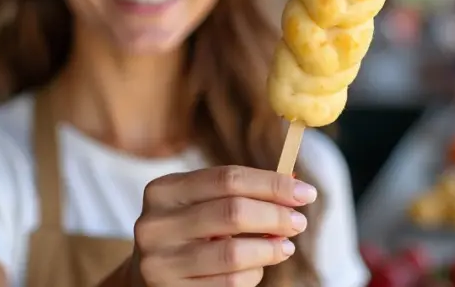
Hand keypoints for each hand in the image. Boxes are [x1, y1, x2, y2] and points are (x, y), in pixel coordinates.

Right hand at [130, 165, 316, 286]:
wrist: (148, 276)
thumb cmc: (188, 234)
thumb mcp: (202, 205)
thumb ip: (240, 193)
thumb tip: (294, 183)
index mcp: (163, 191)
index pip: (228, 178)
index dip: (272, 184)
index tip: (306, 192)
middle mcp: (155, 225)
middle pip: (233, 212)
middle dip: (276, 215)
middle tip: (299, 222)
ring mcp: (160, 263)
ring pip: (233, 253)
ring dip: (270, 250)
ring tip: (285, 247)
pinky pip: (229, 284)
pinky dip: (252, 275)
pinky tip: (257, 268)